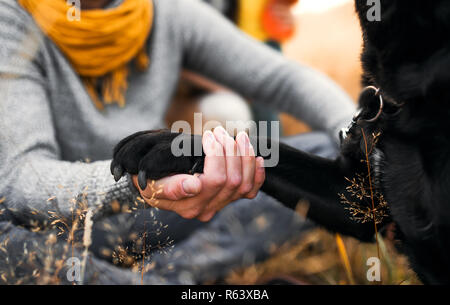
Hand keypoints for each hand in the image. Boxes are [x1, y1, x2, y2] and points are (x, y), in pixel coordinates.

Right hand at [132, 127, 265, 221]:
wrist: (155, 187)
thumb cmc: (152, 180)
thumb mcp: (153, 183)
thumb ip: (171, 187)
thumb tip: (193, 186)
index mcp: (189, 205)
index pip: (214, 180)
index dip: (217, 155)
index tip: (207, 136)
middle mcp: (207, 209)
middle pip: (232, 179)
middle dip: (229, 150)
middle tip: (218, 131)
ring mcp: (220, 205)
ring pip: (244, 183)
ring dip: (244, 156)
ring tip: (237, 136)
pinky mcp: (229, 199)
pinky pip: (250, 191)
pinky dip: (258, 174)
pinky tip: (257, 158)